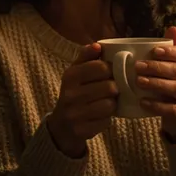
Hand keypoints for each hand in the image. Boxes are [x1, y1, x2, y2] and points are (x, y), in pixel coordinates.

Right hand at [47, 43, 117, 157]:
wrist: (62, 124)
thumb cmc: (74, 92)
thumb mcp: (75, 72)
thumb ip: (86, 57)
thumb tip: (98, 45)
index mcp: (70, 76)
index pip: (101, 67)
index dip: (111, 70)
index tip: (109, 73)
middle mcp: (70, 94)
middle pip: (109, 87)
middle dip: (114, 88)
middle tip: (111, 89)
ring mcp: (75, 114)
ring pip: (109, 104)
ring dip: (112, 103)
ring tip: (107, 101)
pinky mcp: (82, 130)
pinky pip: (106, 121)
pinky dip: (107, 117)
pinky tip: (101, 115)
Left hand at [134, 27, 175, 141]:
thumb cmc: (171, 90)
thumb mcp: (172, 71)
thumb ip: (170, 52)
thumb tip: (172, 28)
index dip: (170, 52)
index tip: (154, 51)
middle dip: (157, 67)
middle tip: (137, 66)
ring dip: (156, 84)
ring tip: (138, 81)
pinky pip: (173, 109)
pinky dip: (157, 106)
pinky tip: (143, 102)